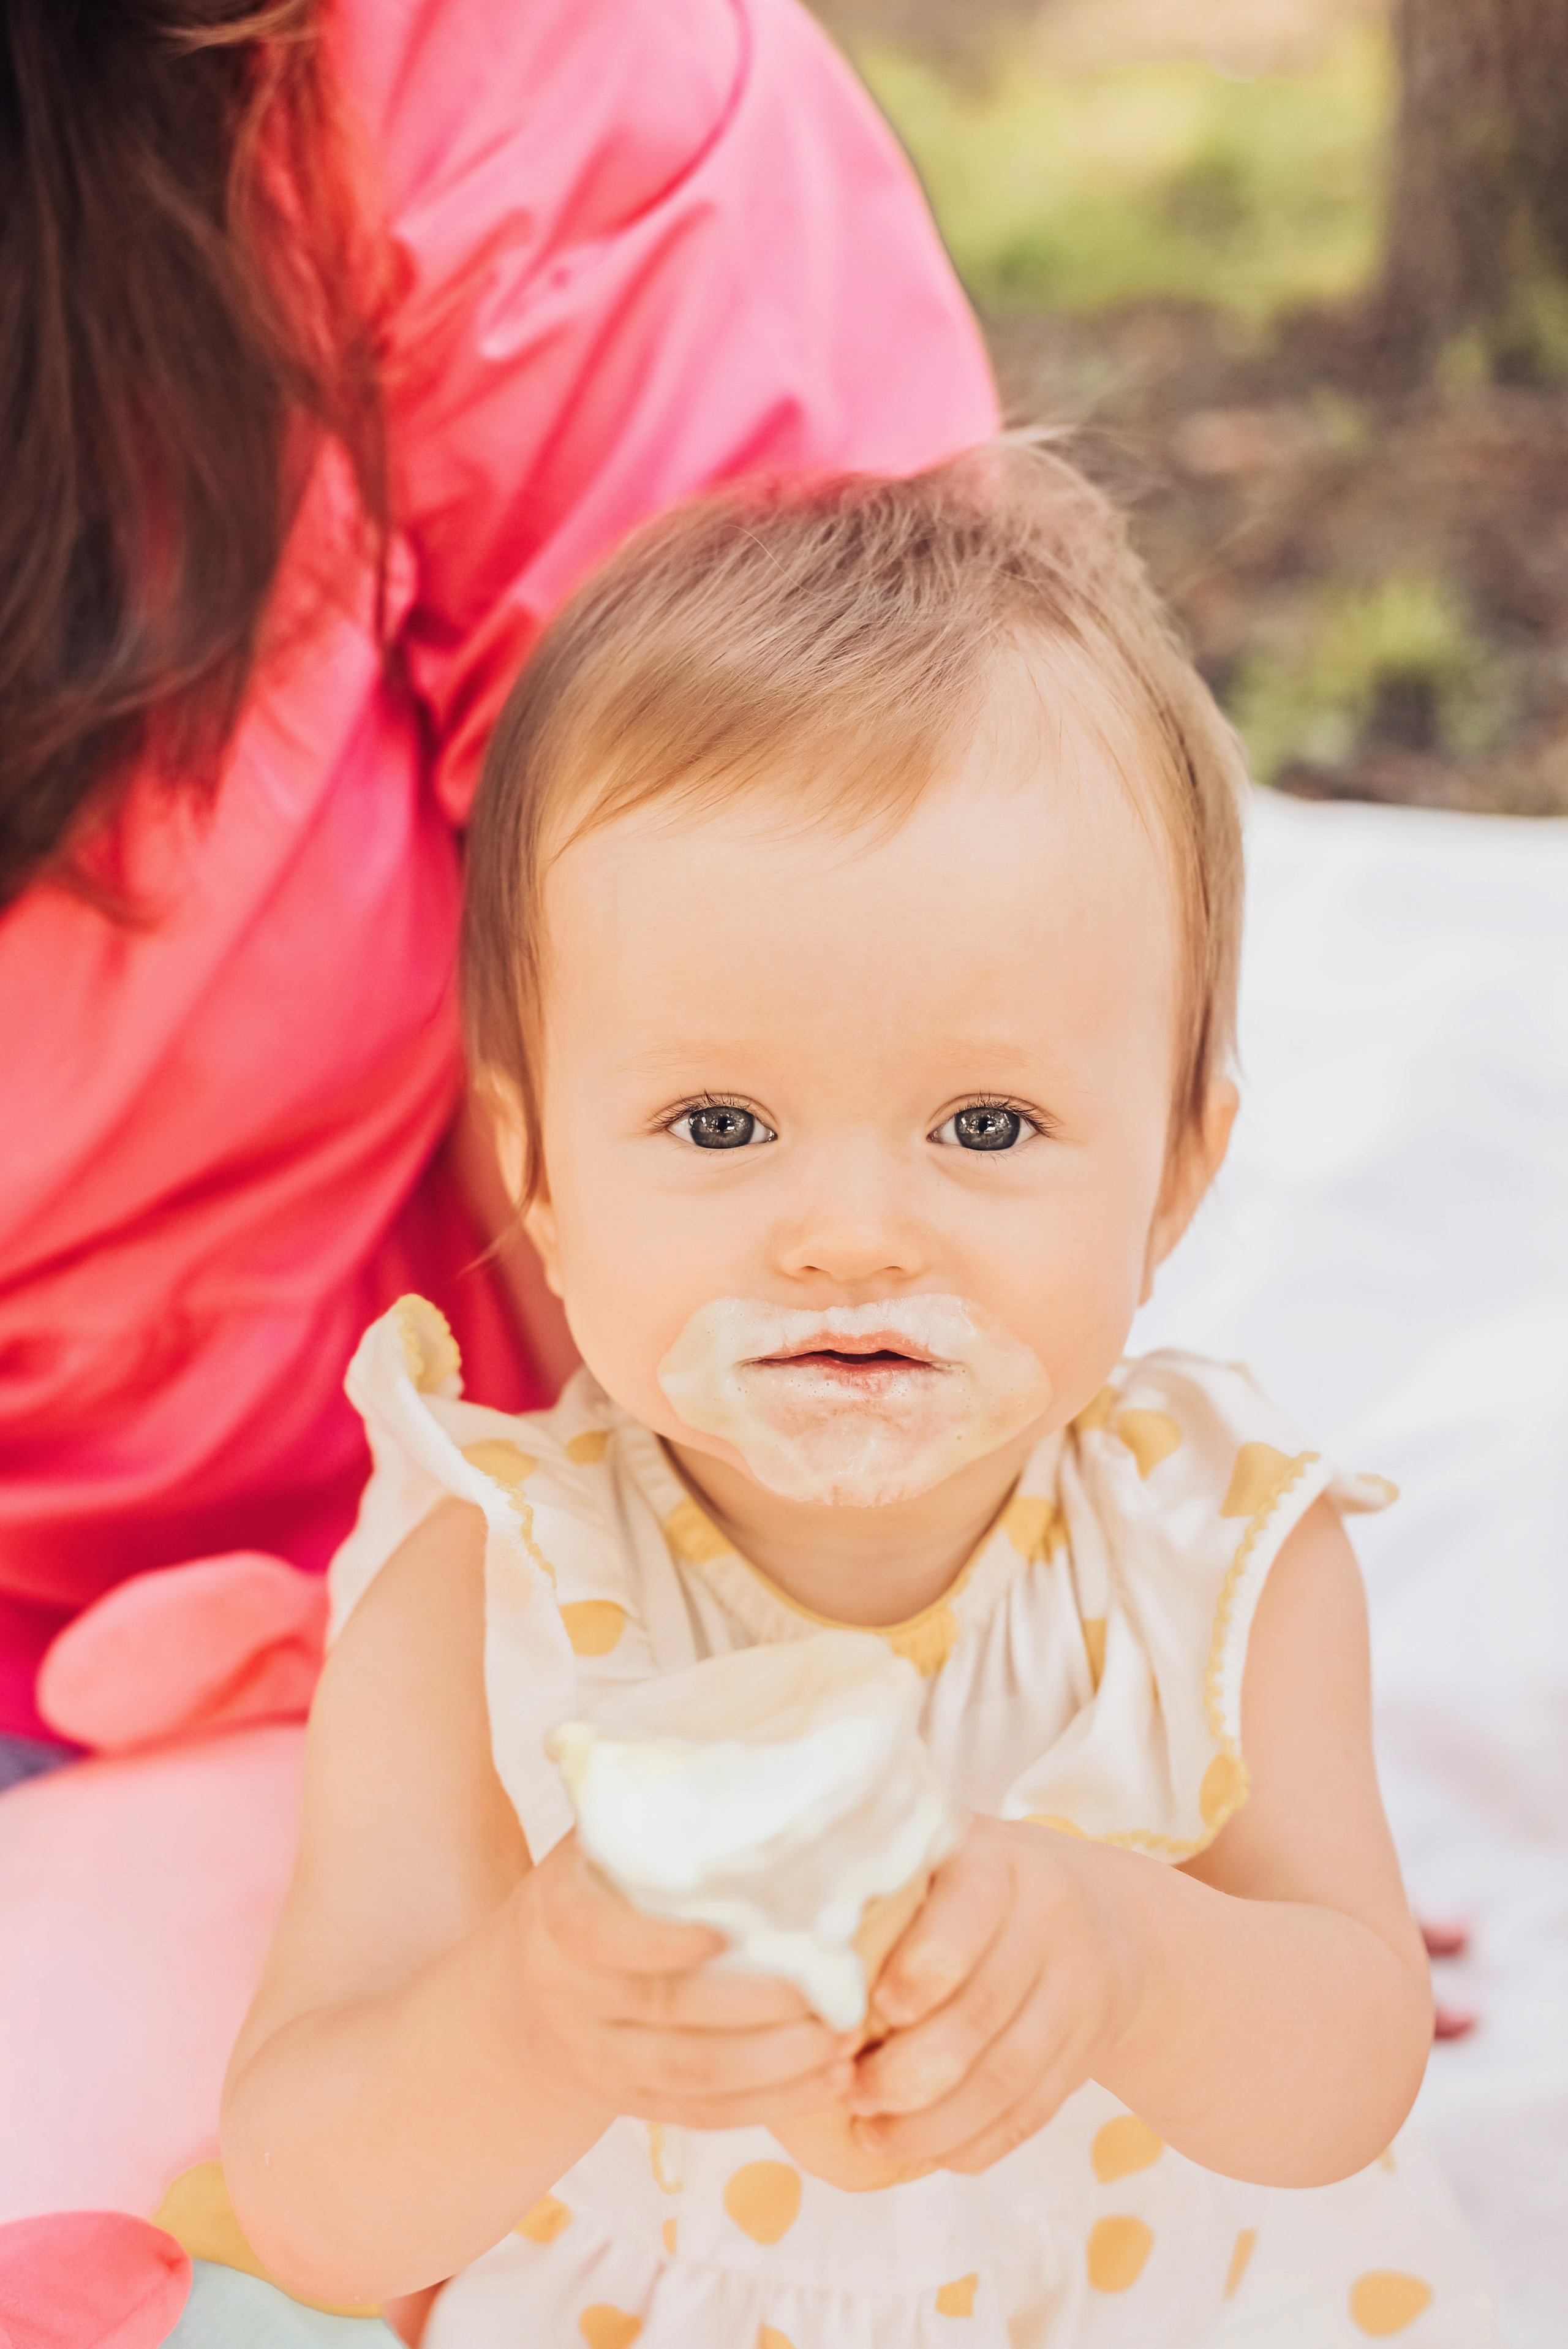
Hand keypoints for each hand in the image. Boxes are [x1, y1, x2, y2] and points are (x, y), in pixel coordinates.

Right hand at [501, 1834, 856, 2130]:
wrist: (518, 2006)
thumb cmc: (588, 1896)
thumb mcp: (594, 1849)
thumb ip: (653, 1813)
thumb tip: (754, 1743)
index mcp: (559, 1920)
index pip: (604, 1936)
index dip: (664, 1940)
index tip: (729, 1931)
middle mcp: (573, 1997)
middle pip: (667, 2012)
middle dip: (757, 2008)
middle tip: (836, 1990)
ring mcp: (601, 2060)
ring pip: (693, 2076)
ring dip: (777, 2065)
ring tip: (849, 2042)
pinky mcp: (632, 2104)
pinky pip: (703, 2114)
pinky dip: (769, 2106)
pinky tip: (830, 2084)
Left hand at [844, 1815, 1137, 2174]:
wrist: (1105, 1919)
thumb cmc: (978, 1888)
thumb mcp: (943, 1859)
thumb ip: (887, 1892)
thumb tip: (794, 1959)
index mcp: (1001, 1863)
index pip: (968, 1916)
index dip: (921, 1969)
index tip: (872, 2008)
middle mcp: (1050, 1921)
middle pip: (983, 2010)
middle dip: (909, 2068)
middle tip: (850, 2093)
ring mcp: (1077, 1990)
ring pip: (1008, 2074)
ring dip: (934, 2120)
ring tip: (872, 2135)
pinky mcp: (1086, 2052)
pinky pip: (1032, 2111)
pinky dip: (975, 2142)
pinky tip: (925, 2151)